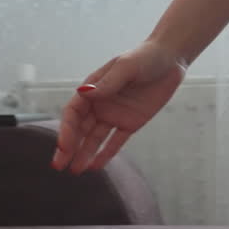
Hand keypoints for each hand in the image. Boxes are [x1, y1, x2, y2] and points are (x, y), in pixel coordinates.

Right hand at [51, 41, 186, 173]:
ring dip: (84, 154)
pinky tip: (95, 167)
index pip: (74, 113)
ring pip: (94, 138)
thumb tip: (84, 92)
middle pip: (79, 129)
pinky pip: (115, 141)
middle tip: (58, 165)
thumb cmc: (145, 57)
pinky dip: (106, 154)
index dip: (66, 130)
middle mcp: (100, 103)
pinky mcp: (130, 122)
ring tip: (75, 171)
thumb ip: (108, 82)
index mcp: (93, 88)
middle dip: (68, 147)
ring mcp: (114, 114)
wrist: (170, 59)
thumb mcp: (126, 67)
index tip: (64, 146)